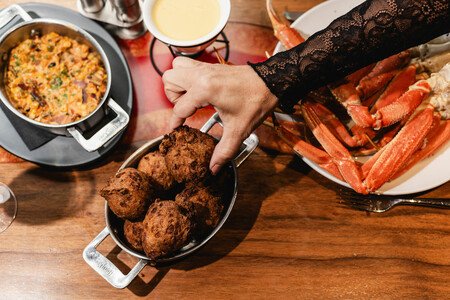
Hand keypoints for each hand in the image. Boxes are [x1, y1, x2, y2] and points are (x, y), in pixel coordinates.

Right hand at [162, 56, 277, 173]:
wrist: (272, 82)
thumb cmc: (256, 102)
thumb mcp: (239, 130)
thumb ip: (224, 151)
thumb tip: (213, 168)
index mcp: (205, 89)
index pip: (179, 107)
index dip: (175, 122)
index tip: (176, 131)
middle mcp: (202, 75)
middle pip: (170, 80)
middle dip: (174, 98)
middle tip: (187, 110)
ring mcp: (206, 68)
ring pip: (176, 68)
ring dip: (178, 83)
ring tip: (190, 99)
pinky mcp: (211, 66)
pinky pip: (188, 65)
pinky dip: (187, 76)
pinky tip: (200, 91)